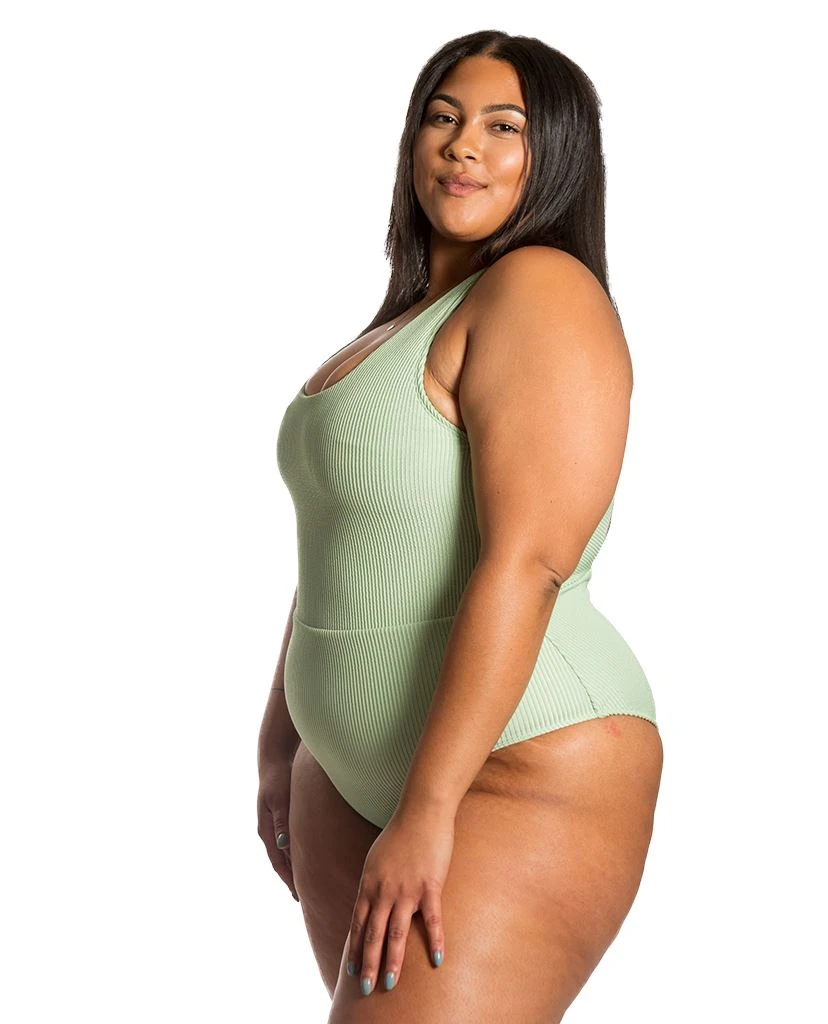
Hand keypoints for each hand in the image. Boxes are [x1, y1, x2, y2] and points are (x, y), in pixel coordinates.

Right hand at [257, 754, 299, 901]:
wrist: (274, 760)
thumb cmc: (278, 779)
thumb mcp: (279, 800)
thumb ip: (281, 821)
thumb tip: (283, 845)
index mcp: (266, 830)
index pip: (277, 861)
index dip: (287, 878)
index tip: (298, 894)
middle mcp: (269, 831)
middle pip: (280, 860)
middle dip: (291, 878)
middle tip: (304, 896)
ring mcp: (274, 825)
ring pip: (285, 852)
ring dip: (294, 866)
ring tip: (307, 881)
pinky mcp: (283, 817)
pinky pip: (289, 841)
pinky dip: (296, 852)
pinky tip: (307, 855)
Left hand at [347, 808, 454, 994]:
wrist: (421, 811)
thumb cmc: (400, 832)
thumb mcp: (376, 858)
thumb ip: (373, 882)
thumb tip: (369, 902)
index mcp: (369, 884)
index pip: (357, 923)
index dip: (354, 949)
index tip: (350, 971)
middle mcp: (384, 890)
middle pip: (373, 934)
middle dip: (368, 964)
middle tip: (366, 989)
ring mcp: (407, 890)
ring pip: (397, 933)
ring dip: (393, 961)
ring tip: (390, 983)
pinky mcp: (430, 886)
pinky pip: (431, 920)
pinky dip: (435, 941)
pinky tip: (437, 960)